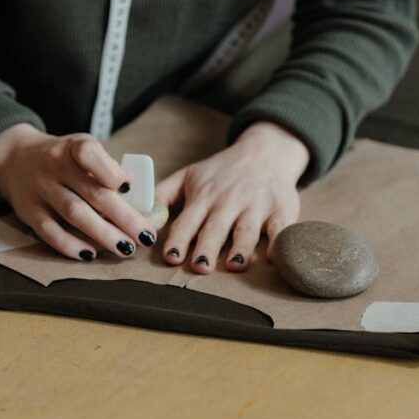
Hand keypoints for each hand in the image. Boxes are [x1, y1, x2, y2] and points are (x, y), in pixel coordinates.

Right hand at [0, 124, 157, 261]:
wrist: (14, 157)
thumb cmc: (62, 158)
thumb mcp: (82, 149)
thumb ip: (106, 168)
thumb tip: (135, 193)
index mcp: (73, 147)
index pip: (90, 154)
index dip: (111, 172)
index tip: (130, 188)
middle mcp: (55, 166)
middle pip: (93, 193)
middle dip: (123, 217)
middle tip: (145, 236)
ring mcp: (40, 188)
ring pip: (74, 214)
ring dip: (103, 234)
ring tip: (126, 249)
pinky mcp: (28, 210)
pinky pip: (49, 231)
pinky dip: (69, 245)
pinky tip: (90, 255)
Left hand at [155, 121, 309, 272]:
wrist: (266, 152)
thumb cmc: (223, 171)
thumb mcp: (189, 175)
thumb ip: (162, 194)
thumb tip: (138, 211)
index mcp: (204, 197)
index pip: (187, 221)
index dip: (178, 239)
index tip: (171, 257)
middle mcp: (229, 202)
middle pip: (216, 228)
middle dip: (207, 247)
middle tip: (200, 266)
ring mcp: (256, 206)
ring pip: (247, 231)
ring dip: (240, 248)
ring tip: (234, 264)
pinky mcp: (281, 210)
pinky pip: (280, 229)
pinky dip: (278, 243)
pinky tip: (273, 258)